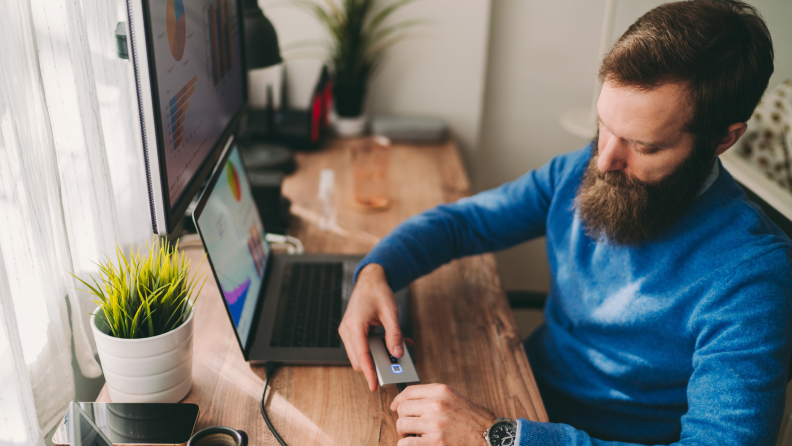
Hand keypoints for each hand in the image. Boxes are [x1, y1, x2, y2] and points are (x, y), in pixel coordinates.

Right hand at [339, 263, 404, 390]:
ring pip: (360, 355)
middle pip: (358, 359)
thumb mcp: (391, 313)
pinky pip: (362, 347)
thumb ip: (394, 335)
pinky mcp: (352, 332)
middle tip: (394, 367)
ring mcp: (348, 331)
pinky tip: (390, 344)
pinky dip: (375, 349)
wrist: (370, 279)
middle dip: (375, 366)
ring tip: (397, 351)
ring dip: (377, 357)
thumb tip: (397, 353)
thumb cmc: (378, 292)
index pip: (361, 356)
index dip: (369, 372)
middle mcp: (347, 330)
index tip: (374, 386)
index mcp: (355, 325)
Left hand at [391, 383, 497, 444]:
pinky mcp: (435, 442)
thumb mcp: (453, 398)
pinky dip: (405, 444)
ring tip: (412, 435)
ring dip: (404, 432)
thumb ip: (433, 396)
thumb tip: (408, 400)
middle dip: (403, 418)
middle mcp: (436, 405)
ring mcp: (435, 424)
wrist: (488, 435)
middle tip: (409, 425)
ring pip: (402, 425)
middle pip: (403, 408)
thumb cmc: (472, 419)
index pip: (409, 391)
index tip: (395, 406)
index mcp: (441, 391)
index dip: (398, 400)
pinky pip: (406, 443)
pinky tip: (413, 443)